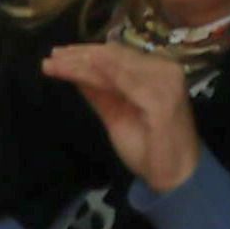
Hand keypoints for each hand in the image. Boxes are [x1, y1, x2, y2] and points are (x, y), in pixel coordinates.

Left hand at [43, 40, 201, 189]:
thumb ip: (99, 93)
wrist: (177, 175)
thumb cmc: (149, 148)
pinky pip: (127, 82)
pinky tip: (82, 69)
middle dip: (81, 55)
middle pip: (115, 56)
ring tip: (56, 63)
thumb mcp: (117, 115)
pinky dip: (104, 72)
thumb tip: (75, 72)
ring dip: (84, 62)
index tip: (58, 54)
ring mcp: (165, 83)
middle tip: (52, 55)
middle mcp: (164, 70)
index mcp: (155, 72)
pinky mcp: (162, 100)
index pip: (116, 56)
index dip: (86, 53)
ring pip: (116, 65)